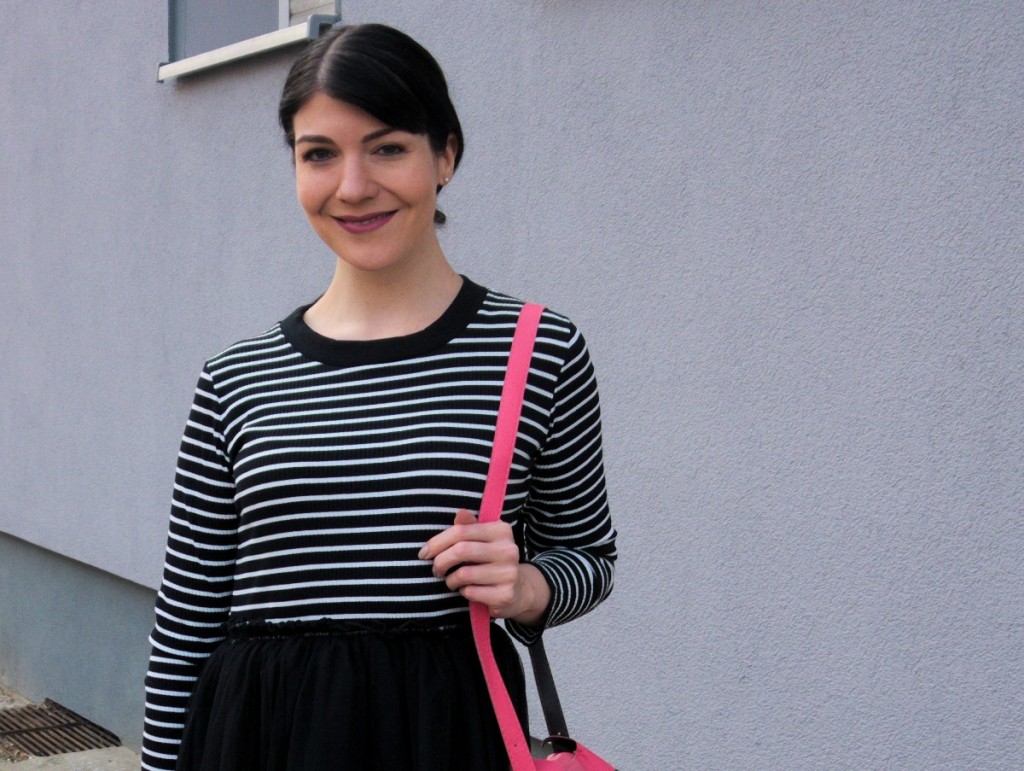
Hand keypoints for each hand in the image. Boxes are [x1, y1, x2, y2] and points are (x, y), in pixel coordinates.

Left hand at [419, 510, 549, 623]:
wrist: (519, 590)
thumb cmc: (492, 561)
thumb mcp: (482, 541)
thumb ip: (469, 527)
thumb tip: (460, 513)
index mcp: (501, 530)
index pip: (460, 531)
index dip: (437, 542)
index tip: (424, 553)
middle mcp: (508, 550)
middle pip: (461, 551)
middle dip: (440, 562)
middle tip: (435, 570)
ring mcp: (509, 573)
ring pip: (463, 574)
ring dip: (451, 580)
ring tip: (452, 581)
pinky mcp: (505, 595)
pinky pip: (471, 592)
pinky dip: (463, 592)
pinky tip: (468, 590)